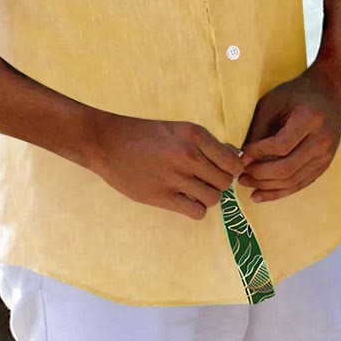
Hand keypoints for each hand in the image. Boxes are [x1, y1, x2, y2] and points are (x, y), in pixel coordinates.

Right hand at [89, 113, 244, 220]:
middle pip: (225, 181)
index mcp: (194, 134)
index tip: (221, 171)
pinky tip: (183, 199)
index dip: (231, 169)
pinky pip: (197, 211)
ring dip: (206, 197)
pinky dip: (195, 208)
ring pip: (213, 198)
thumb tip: (234, 157)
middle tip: (203, 180)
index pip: (232, 161)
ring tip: (192, 190)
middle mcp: (188, 154)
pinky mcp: (162, 196)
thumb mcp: (176, 129)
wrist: (106, 142)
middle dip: (218, 183)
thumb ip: (204, 143)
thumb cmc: (143, 134)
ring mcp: (175, 176)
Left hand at [237, 67, 340, 201]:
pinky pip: (300, 184)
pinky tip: (261, 194)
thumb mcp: (273, 101)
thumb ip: (259, 128)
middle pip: (287, 168)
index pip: (282, 145)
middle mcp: (322, 141)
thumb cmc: (296, 93)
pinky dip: (280, 191)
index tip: (241, 154)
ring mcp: (326, 156)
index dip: (259, 153)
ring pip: (293, 181)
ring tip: (246, 184)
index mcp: (310, 119)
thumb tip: (243, 156)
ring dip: (267, 187)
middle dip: (260, 175)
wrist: (330, 92)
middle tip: (239, 175)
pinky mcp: (324, 165)